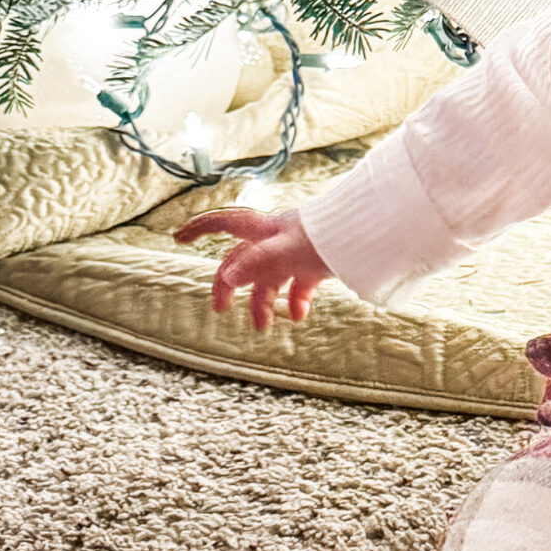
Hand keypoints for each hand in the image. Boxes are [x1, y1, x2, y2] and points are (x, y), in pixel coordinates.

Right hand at [172, 203, 330, 333]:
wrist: (373, 233)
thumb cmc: (329, 235)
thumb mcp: (288, 250)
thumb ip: (257, 262)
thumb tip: (227, 278)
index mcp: (265, 230)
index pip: (225, 223)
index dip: (200, 228)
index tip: (178, 236)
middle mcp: (278, 239)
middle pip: (243, 261)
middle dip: (229, 285)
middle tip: (220, 309)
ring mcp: (298, 252)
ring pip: (271, 278)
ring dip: (263, 301)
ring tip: (263, 327)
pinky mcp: (318, 264)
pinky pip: (300, 284)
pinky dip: (297, 300)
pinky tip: (300, 315)